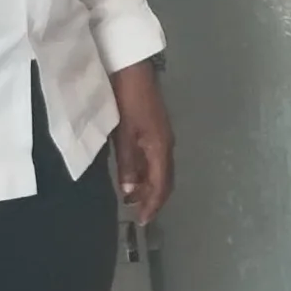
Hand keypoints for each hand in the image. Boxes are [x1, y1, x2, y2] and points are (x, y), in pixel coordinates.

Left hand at [111, 59, 174, 224]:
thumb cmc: (127, 100)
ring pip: (159, 170)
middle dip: (153, 198)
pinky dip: (145, 172)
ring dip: (148, 185)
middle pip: (164, 180)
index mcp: (161, 148)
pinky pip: (154, 159)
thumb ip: (127, 164)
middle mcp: (166, 145)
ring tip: (132, 197)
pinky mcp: (154, 129)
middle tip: (138, 213)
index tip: (143, 221)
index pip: (161, 185)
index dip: (153, 204)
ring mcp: (161, 136)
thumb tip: (129, 192)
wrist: (132, 69)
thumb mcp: (124, 134)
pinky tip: (133, 174)